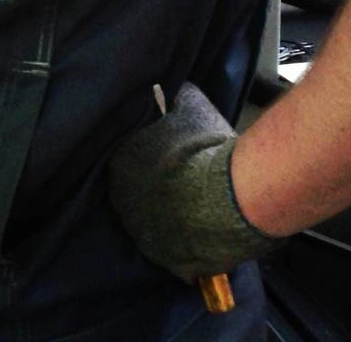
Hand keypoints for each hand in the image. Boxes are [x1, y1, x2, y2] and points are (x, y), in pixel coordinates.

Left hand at [107, 82, 278, 280]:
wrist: (230, 195)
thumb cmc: (205, 147)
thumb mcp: (192, 108)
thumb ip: (179, 99)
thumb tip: (177, 88)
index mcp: (120, 163)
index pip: (127, 162)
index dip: (149, 161)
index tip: (167, 161)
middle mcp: (122, 202)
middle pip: (136, 196)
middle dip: (155, 191)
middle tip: (183, 185)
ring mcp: (144, 236)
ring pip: (154, 226)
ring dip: (169, 220)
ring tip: (196, 211)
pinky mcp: (168, 262)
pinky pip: (175, 255)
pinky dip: (187, 247)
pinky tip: (203, 235)